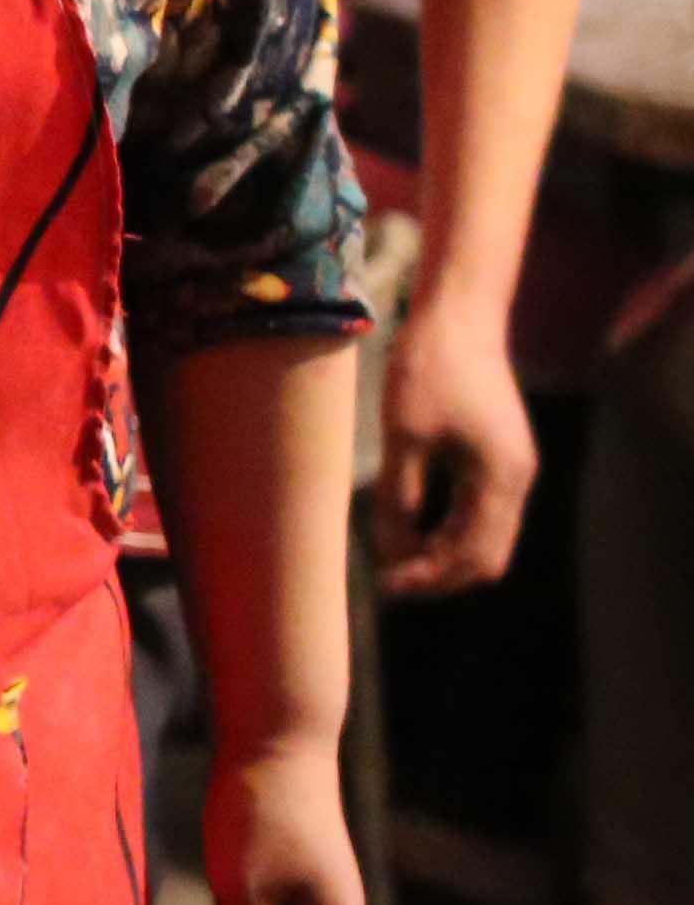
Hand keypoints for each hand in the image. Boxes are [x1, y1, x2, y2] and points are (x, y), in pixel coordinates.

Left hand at [375, 292, 533, 594]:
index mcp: (501, 478)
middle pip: (487, 556)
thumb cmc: (428, 371)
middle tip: (389, 582)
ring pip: (486, 537)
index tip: (386, 586)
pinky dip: (451, 531)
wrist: (458, 318)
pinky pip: (481, 513)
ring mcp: (512, 469)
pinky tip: (414, 532)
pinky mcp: (499, 458)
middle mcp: (517, 479)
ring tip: (396, 561)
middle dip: (440, 575)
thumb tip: (393, 552)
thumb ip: (399, 499)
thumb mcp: (403, 439)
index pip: (474, 556)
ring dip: (444, 555)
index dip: (430, 578)